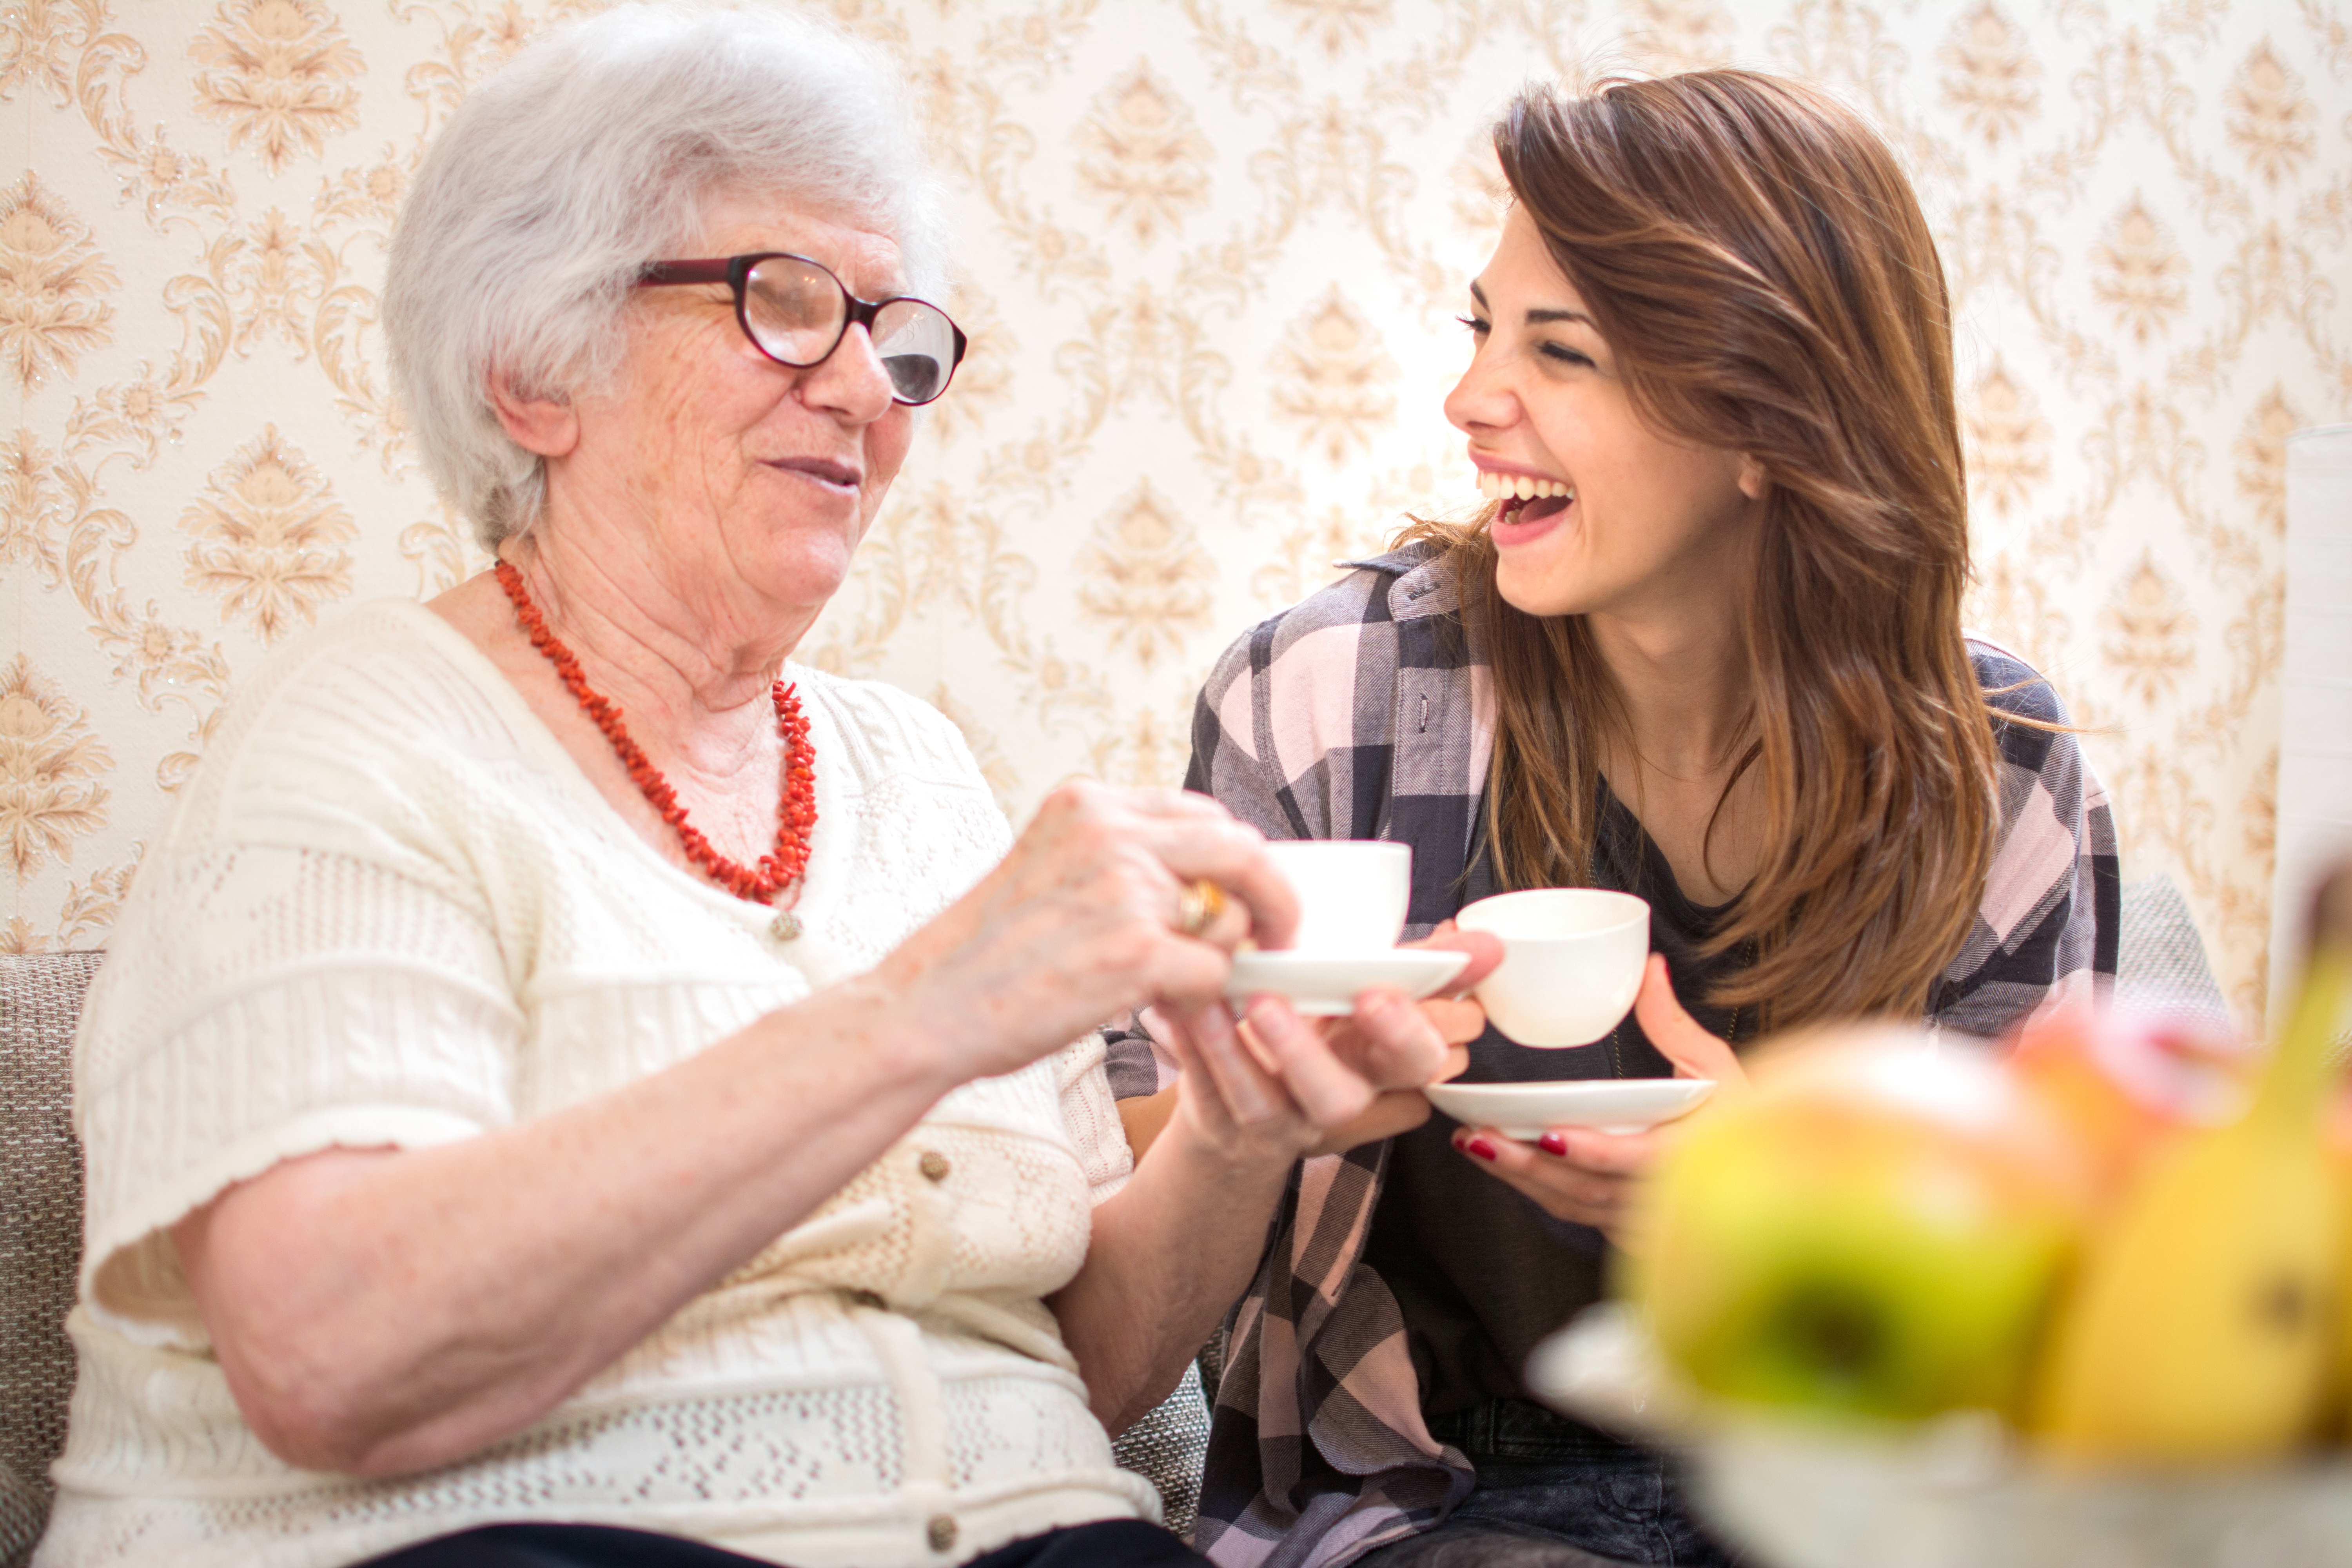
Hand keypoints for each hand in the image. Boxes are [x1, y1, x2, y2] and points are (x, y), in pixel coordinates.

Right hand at [877, 780, 1296, 1083]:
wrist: (929, 1007)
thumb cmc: (988, 954)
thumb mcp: (1050, 867)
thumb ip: (1121, 858)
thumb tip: (1204, 881)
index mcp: (1089, 803)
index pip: (1201, 814)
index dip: (1237, 858)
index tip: (1246, 895)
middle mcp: (1110, 832)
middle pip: (1240, 847)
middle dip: (1273, 896)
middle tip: (1278, 936)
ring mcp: (1125, 889)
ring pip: (1230, 918)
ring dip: (1221, 960)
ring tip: (1181, 987)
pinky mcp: (1135, 952)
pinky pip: (1214, 972)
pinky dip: (1203, 999)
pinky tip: (1166, 1011)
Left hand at [1156, 924, 1500, 1166]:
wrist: (1245, 1113)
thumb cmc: (1318, 1035)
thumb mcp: (1369, 999)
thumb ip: (1424, 970)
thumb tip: (1491, 943)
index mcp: (1379, 1066)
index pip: (1416, 1063)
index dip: (1406, 1035)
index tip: (1378, 993)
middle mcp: (1334, 1100)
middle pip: (1343, 1098)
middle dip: (1311, 1053)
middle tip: (1288, 1000)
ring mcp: (1278, 1120)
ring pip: (1268, 1104)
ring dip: (1241, 1049)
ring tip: (1231, 997)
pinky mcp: (1227, 1124)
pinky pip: (1209, 1091)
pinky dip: (1196, 1047)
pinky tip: (1181, 1006)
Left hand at [1450, 954, 1746, 1238]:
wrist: (1760, 1174)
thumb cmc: (1740, 1116)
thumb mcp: (1716, 1066)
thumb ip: (1674, 1023)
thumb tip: (1649, 968)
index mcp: (1691, 1157)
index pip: (1635, 1163)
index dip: (1592, 1152)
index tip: (1548, 1134)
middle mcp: (1666, 1200)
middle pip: (1588, 1190)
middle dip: (1530, 1166)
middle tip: (1480, 1137)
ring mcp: (1644, 1222)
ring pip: (1573, 1205)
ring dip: (1521, 1178)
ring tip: (1475, 1143)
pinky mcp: (1626, 1230)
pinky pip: (1574, 1214)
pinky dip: (1537, 1190)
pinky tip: (1503, 1164)